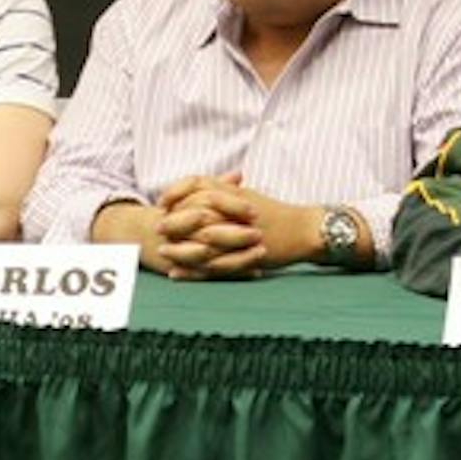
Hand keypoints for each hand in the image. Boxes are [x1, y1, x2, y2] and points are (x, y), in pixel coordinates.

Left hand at [151, 173, 325, 279]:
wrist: (304, 230)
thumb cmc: (275, 213)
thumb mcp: (247, 197)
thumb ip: (222, 190)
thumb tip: (197, 187)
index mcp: (234, 194)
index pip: (198, 186)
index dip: (176, 192)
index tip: (162, 202)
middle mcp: (235, 212)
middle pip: (195, 213)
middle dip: (174, 221)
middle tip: (157, 228)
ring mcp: (240, 235)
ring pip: (202, 240)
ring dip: (179, 247)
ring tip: (162, 252)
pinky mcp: (244, 256)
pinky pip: (214, 265)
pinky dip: (193, 269)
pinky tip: (177, 273)